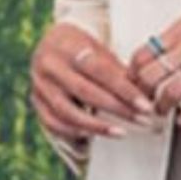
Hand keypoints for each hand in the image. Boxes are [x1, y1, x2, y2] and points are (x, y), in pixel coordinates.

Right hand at [30, 23, 159, 146]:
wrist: (51, 43)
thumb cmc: (83, 47)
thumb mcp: (99, 48)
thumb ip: (117, 70)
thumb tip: (145, 95)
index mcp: (66, 45)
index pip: (99, 70)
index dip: (124, 90)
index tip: (145, 105)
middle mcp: (49, 65)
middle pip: (85, 92)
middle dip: (117, 109)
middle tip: (141, 120)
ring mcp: (39, 85)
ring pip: (67, 112)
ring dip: (97, 126)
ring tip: (121, 132)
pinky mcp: (35, 102)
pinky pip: (53, 124)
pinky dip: (74, 132)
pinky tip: (93, 136)